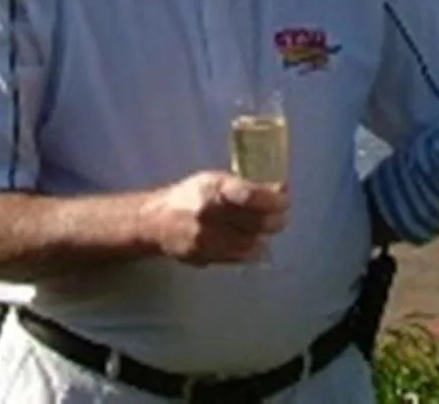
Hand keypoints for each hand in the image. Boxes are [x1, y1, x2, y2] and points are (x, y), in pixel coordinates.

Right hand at [142, 171, 287, 265]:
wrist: (155, 221)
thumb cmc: (190, 195)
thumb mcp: (214, 180)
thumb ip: (243, 187)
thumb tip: (279, 191)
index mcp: (211, 188)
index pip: (248, 194)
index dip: (272, 199)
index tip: (284, 199)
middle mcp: (206, 213)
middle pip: (252, 222)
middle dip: (274, 220)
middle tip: (281, 217)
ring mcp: (203, 238)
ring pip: (248, 243)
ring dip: (264, 237)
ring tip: (269, 230)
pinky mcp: (202, 256)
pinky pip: (236, 257)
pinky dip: (250, 251)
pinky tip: (256, 244)